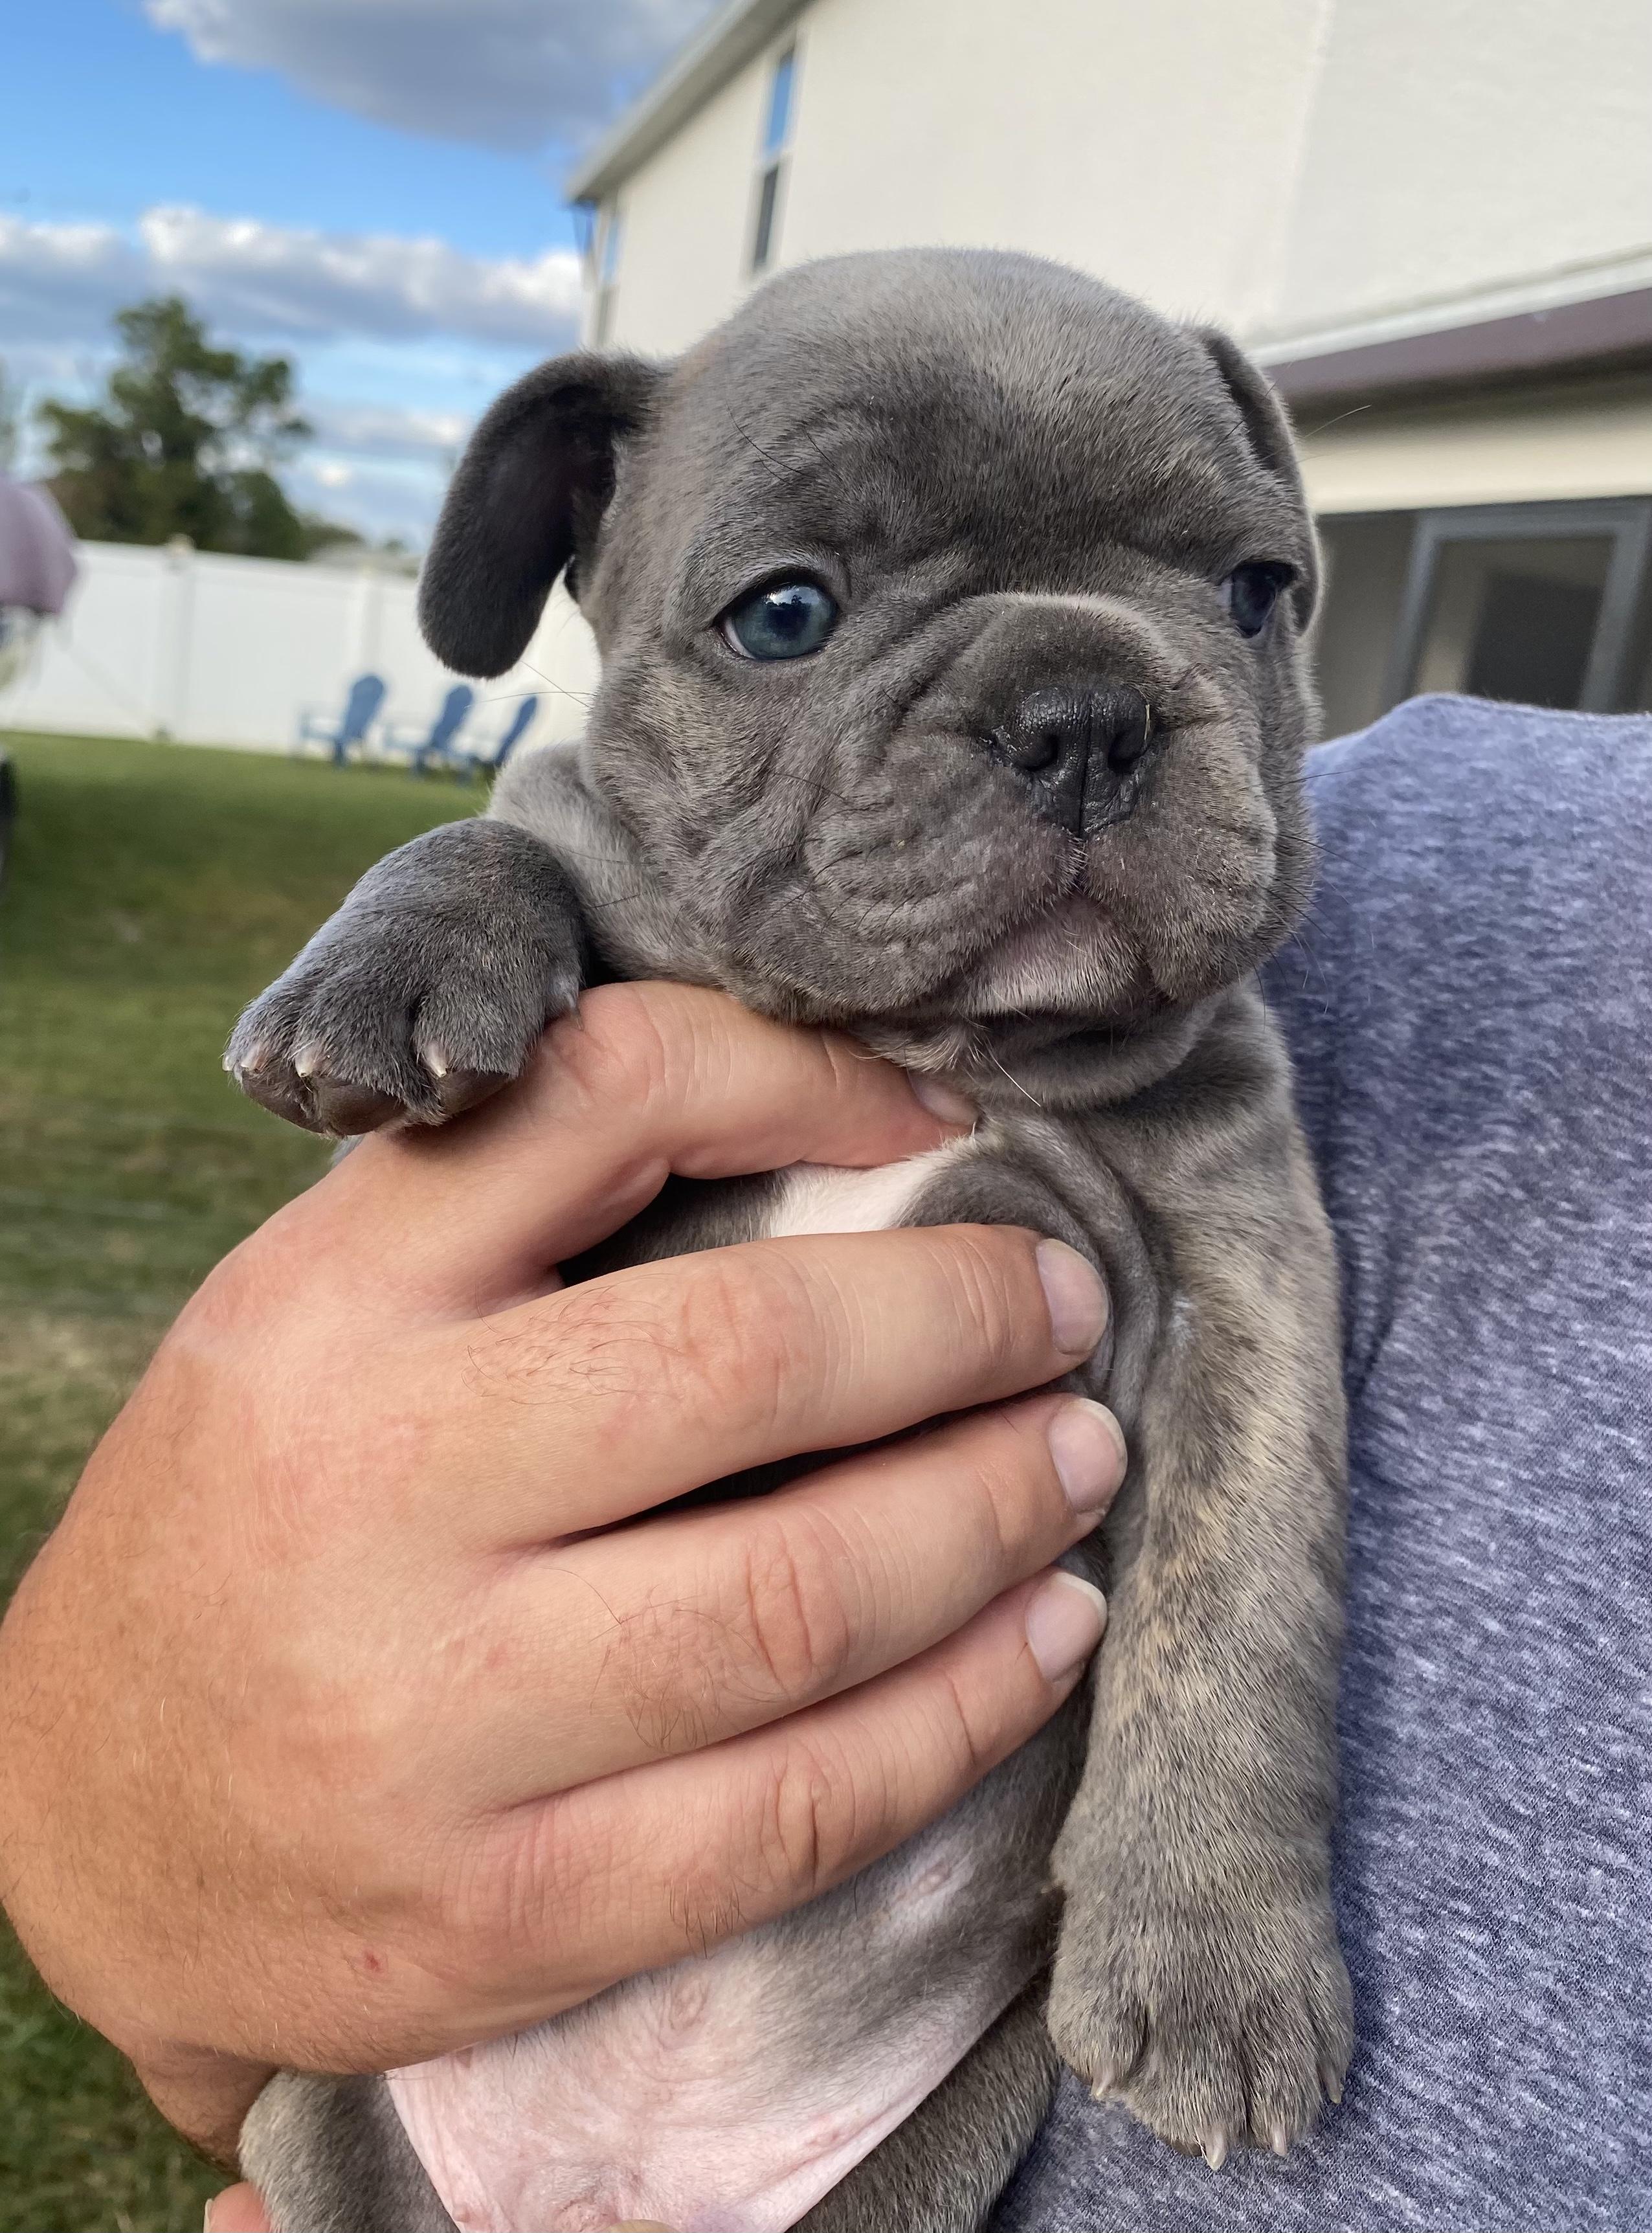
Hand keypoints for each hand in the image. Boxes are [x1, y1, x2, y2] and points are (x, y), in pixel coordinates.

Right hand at [0, 983, 1119, 2167]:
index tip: (940, 1112)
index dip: (808, 1077)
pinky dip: (964, 1711)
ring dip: (996, 1514)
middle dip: (960, 1321)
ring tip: (1080, 1462)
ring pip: (803, 1601)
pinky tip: (1044, 1642)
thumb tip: (843, 1122)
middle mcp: (373, 1490)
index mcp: (327, 1303)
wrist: (87, 1815)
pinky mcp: (510, 1912)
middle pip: (744, 1361)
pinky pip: (797, 1811)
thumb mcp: (322, 1311)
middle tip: (1061, 1307)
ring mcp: (437, 1722)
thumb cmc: (259, 1515)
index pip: (601, 1099)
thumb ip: (519, 1212)